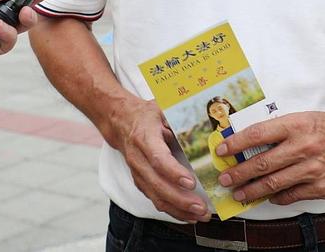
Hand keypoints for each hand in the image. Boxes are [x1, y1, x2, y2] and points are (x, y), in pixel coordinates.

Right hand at [107, 94, 207, 222]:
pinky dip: (172, 211)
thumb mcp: (161, 109)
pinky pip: (155, 200)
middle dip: (181, 200)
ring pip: (156, 197)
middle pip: (158, 185)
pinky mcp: (141, 182)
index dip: (174, 173)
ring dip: (179, 210)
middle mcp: (139, 159)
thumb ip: (179, 119)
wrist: (121, 122)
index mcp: (145, 138)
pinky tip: (189, 216)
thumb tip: (203, 126)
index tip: (191, 182)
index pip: (158, 160)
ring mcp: (138, 173)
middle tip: (201, 207)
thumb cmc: (145, 115)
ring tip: (200, 215)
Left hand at [215, 111, 324, 205]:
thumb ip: (277, 131)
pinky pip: (292, 196)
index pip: (257, 134)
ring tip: (239, 193)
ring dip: (252, 190)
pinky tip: (268, 197)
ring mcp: (313, 169)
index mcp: (295, 125)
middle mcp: (303, 147)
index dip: (235, 144)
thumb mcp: (301, 119)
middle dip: (238, 173)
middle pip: (261, 164)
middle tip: (224, 179)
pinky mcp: (322, 187)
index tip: (221, 151)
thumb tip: (247, 144)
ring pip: (273, 184)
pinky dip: (277, 197)